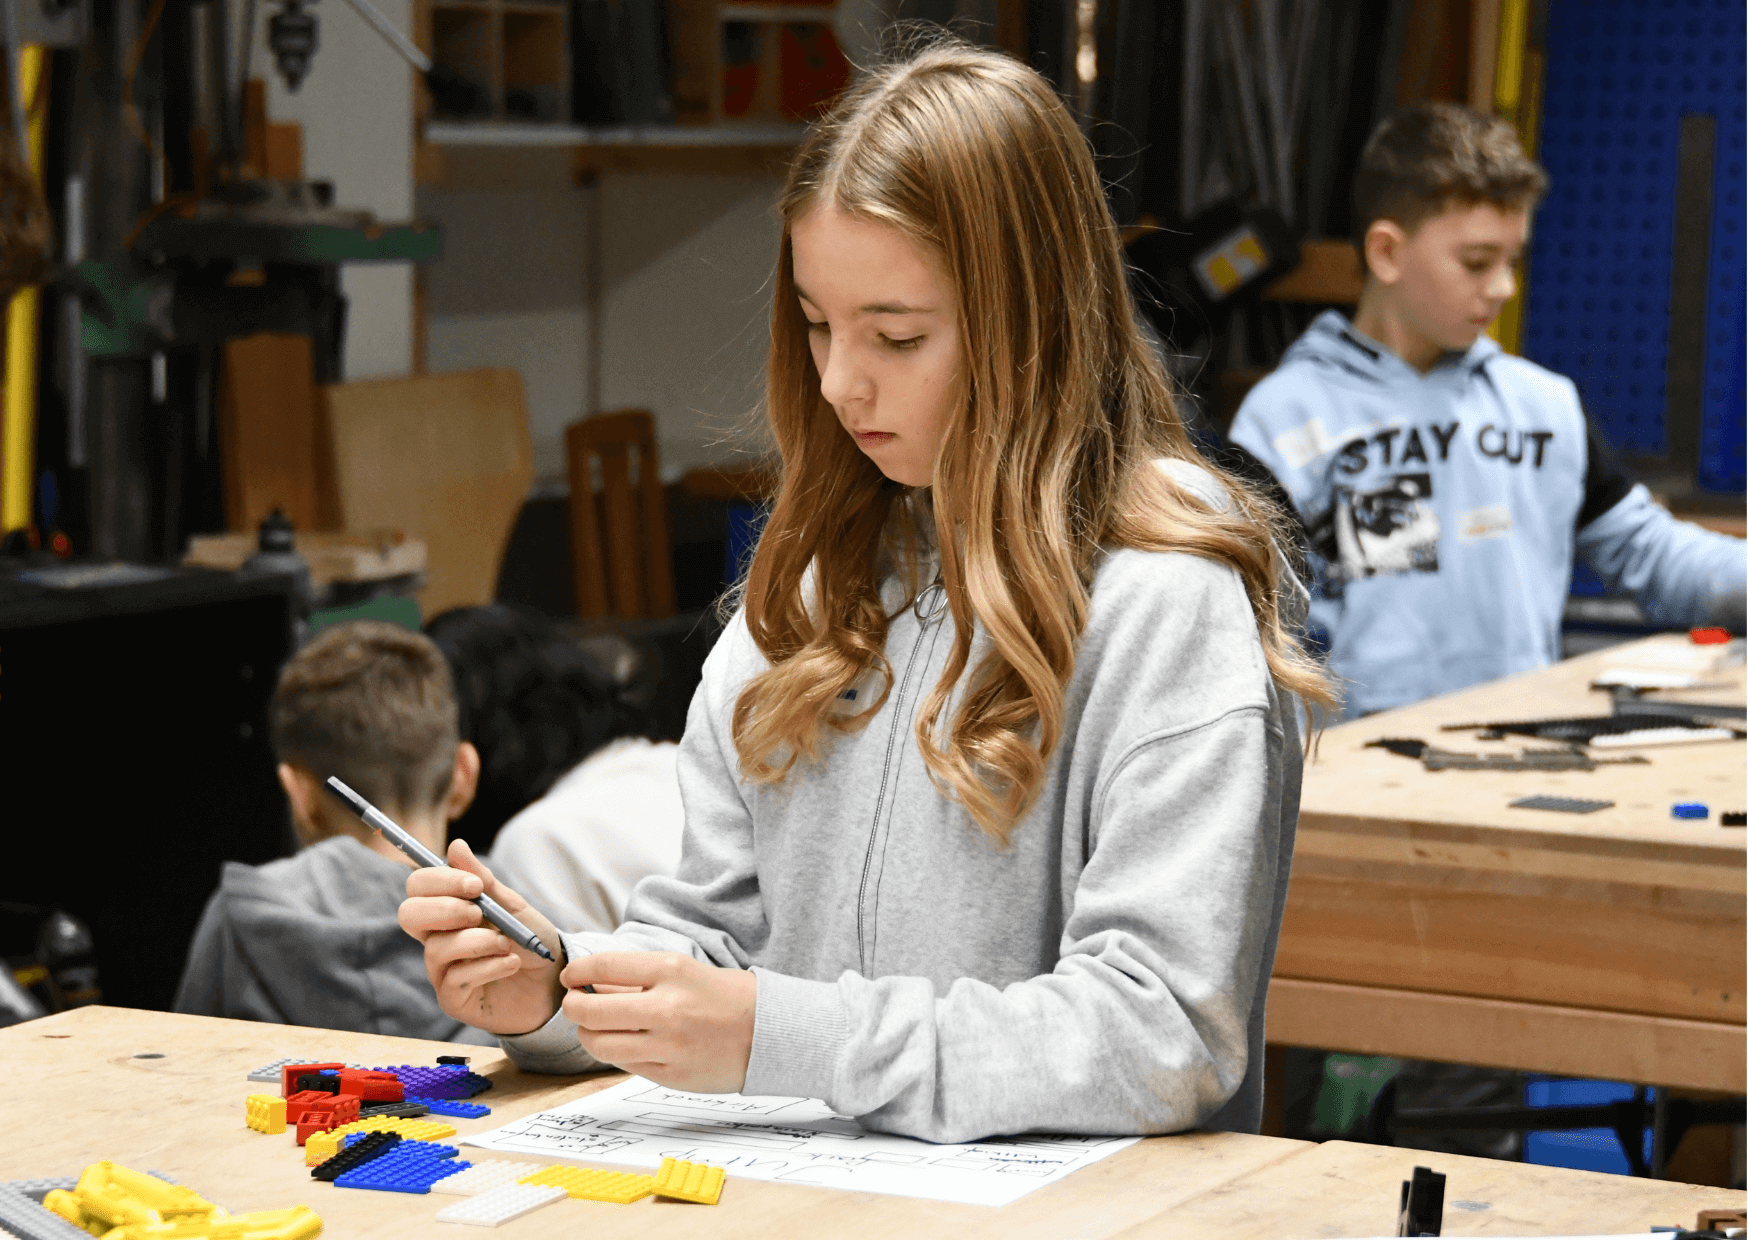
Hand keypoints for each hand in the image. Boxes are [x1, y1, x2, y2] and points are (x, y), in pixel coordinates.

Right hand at [398, 839, 564, 1035]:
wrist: (552, 980)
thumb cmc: (529, 940)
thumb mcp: (512, 906)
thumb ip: (483, 880)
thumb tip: (455, 845)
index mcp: (447, 910)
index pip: (418, 887)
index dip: (439, 881)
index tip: (475, 886)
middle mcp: (436, 938)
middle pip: (408, 915)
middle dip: (444, 909)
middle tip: (479, 913)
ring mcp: (441, 970)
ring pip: (437, 948)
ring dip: (478, 941)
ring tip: (507, 944)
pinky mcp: (452, 998)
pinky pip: (456, 979)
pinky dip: (489, 967)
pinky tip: (511, 964)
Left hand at [561, 952, 756, 1092]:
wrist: (770, 1032)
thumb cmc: (726, 997)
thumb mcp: (685, 972)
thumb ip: (638, 979)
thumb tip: (592, 983)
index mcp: (671, 971)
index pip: (604, 966)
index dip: (577, 972)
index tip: (570, 976)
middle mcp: (666, 1007)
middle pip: (591, 1010)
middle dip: (573, 1006)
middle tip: (574, 1004)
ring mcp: (668, 1045)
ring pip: (600, 1044)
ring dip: (587, 1034)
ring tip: (592, 1027)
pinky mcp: (670, 1074)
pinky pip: (624, 1064)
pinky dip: (614, 1053)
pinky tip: (621, 1043)